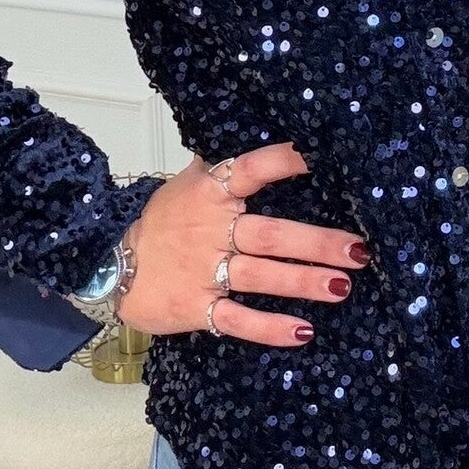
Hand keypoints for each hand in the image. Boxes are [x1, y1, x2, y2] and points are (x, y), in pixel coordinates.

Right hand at [114, 143, 370, 344]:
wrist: (109, 264)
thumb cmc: (162, 221)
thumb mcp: (188, 183)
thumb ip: (226, 167)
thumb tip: (267, 137)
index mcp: (211, 193)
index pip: (252, 170)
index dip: (285, 162)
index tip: (322, 157)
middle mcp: (211, 230)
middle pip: (270, 235)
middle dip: (316, 242)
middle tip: (359, 249)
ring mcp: (204, 271)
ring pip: (261, 276)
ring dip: (303, 281)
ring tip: (342, 285)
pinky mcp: (196, 308)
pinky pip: (237, 320)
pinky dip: (269, 328)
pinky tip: (303, 332)